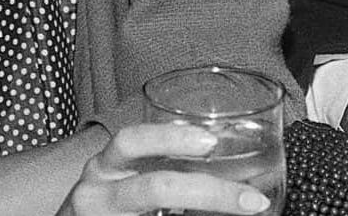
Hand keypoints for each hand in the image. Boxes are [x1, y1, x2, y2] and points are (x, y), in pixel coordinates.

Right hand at [69, 122, 273, 215]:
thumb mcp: (122, 178)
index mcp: (104, 167)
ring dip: (207, 207)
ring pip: (156, 206)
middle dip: (210, 192)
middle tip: (250, 199)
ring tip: (242, 210)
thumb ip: (164, 166)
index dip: (172, 138)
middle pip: (155, 188)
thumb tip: (238, 167)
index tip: (212, 140)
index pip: (131, 142)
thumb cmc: (105, 203)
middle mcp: (96, 193)